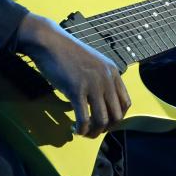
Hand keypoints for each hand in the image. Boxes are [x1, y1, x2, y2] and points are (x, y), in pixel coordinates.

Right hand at [16, 13, 130, 137]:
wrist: (50, 42)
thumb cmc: (67, 53)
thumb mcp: (93, 63)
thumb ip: (101, 79)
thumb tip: (101, 102)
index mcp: (113, 72)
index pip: (126, 103)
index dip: (116, 118)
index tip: (104, 122)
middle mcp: (107, 79)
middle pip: (116, 115)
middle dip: (106, 128)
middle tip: (93, 130)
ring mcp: (92, 84)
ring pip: (102, 121)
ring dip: (94, 132)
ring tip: (83, 132)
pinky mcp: (76, 90)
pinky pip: (84, 119)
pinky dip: (81, 129)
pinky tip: (74, 128)